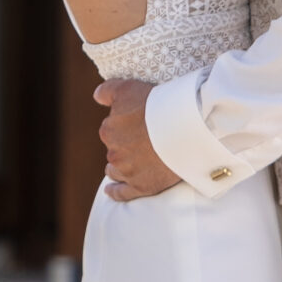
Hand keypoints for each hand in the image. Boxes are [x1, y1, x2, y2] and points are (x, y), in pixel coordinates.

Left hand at [95, 79, 178, 201]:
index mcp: (108, 130)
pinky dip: (115, 191)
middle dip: (125, 146)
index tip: (139, 124)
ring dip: (119, 167)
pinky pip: (121, 193)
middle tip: (144, 140)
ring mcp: (127, 172)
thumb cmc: (158, 105)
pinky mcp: (141, 187)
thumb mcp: (129, 88)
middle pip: (115, 150)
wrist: (184, 128)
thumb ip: (107, 91)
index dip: (125, 125)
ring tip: (131, 163)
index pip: (111, 129)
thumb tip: (97, 97)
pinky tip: (110, 190)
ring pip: (116, 171)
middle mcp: (114, 153)